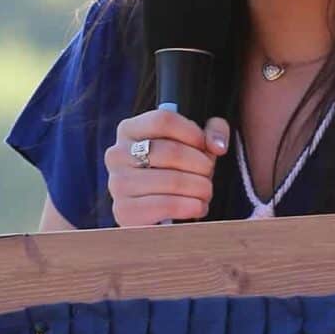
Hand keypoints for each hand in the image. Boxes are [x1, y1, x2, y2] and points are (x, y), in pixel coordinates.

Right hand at [105, 108, 229, 225]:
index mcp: (129, 130)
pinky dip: (190, 207)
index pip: (163, 120)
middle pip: (171, 151)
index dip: (192, 132)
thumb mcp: (193, 145)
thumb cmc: (176, 171)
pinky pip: (166, 205)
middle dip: (201, 165)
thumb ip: (212, 132)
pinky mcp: (124, 212)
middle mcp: (117, 154)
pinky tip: (197, 207)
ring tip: (205, 192)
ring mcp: (118, 184)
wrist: (157, 213)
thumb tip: (217, 144)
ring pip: (172, 180)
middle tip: (209, 174)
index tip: (205, 146)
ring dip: (200, 188)